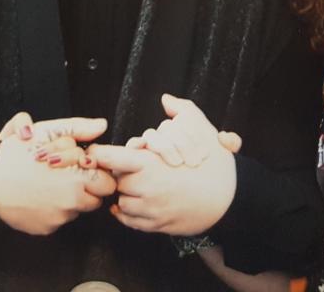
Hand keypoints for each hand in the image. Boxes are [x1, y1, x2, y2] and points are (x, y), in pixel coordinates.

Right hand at [0, 115, 115, 235]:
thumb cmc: (15, 155)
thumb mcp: (45, 131)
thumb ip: (77, 128)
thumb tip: (101, 125)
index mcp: (76, 175)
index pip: (107, 180)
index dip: (96, 171)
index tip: (83, 164)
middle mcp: (71, 201)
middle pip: (97, 198)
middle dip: (88, 186)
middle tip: (71, 175)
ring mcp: (59, 218)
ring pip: (79, 209)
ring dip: (72, 198)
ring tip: (51, 184)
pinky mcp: (46, 229)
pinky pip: (60, 220)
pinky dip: (54, 210)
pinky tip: (39, 197)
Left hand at [90, 95, 235, 234]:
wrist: (230, 202)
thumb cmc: (215, 166)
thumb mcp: (203, 131)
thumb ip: (182, 111)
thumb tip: (166, 98)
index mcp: (152, 164)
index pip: (113, 158)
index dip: (100, 154)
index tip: (92, 153)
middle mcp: (147, 188)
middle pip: (116, 179)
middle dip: (121, 173)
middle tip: (131, 168)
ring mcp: (150, 210)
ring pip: (121, 201)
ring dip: (125, 193)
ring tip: (138, 185)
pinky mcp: (155, 225)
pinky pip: (129, 220)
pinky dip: (127, 213)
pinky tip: (137, 202)